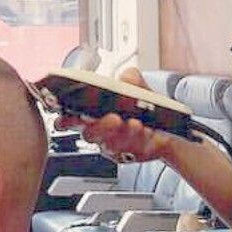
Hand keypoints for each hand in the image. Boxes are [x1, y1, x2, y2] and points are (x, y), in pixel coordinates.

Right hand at [54, 68, 174, 162]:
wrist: (166, 126)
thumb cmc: (143, 107)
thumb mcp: (139, 88)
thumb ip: (131, 79)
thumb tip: (127, 77)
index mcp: (93, 114)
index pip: (72, 119)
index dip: (66, 120)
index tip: (66, 119)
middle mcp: (100, 132)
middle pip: (90, 134)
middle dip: (100, 126)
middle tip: (113, 118)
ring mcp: (113, 145)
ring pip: (111, 144)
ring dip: (122, 133)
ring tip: (135, 123)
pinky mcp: (129, 155)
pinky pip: (130, 150)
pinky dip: (138, 140)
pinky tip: (145, 131)